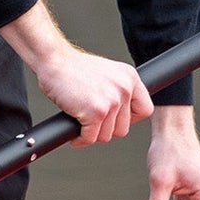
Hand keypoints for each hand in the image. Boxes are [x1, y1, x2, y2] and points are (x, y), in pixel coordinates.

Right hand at [36, 45, 153, 145]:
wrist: (54, 60)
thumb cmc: (73, 67)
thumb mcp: (107, 73)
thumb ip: (118, 90)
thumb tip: (122, 113)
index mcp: (130, 78)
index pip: (144, 109)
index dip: (129, 119)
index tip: (115, 120)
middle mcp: (124, 89)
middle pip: (123, 128)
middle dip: (106, 129)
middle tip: (93, 123)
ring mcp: (111, 101)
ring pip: (107, 136)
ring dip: (92, 134)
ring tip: (82, 124)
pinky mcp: (96, 113)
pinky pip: (90, 138)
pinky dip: (80, 139)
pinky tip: (75, 133)